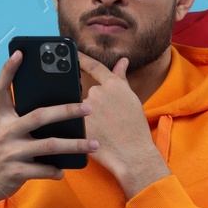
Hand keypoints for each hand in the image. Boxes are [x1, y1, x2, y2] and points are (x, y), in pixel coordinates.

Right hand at [0, 49, 98, 207]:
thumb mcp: (2, 133)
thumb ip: (20, 122)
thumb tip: (54, 113)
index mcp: (1, 119)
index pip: (2, 89)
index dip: (8, 70)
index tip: (19, 53)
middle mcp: (5, 132)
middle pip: (39, 116)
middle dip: (66, 110)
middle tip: (89, 108)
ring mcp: (10, 153)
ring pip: (49, 146)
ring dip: (75, 145)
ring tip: (95, 144)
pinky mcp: (16, 172)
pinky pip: (44, 170)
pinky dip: (56, 170)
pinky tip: (63, 170)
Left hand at [73, 51, 169, 198]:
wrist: (132, 154)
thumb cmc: (135, 129)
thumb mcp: (131, 100)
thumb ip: (122, 79)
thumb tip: (122, 61)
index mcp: (113, 85)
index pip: (94, 66)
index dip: (82, 59)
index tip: (72, 53)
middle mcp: (98, 93)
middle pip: (88, 92)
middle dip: (94, 104)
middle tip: (109, 120)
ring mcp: (86, 108)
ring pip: (80, 108)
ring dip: (87, 116)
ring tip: (104, 131)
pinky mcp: (78, 124)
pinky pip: (74, 121)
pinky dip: (81, 127)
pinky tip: (94, 136)